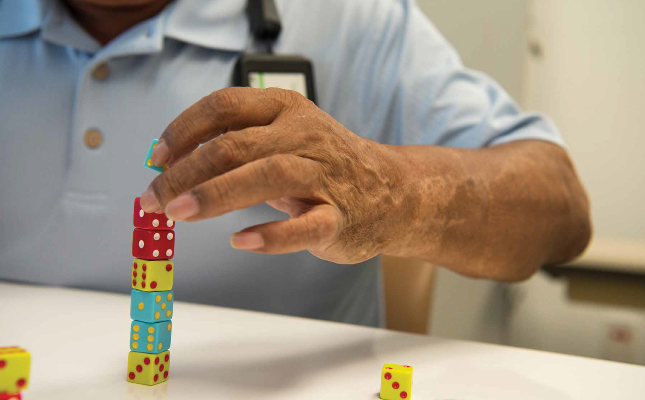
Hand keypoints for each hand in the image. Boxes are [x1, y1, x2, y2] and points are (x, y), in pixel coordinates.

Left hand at [139, 87, 408, 263]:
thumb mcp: (284, 138)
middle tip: (154, 198)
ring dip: (217, 195)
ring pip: (268, 176)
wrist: (393, 191)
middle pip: (235, 145)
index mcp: (285, 109)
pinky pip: (305, 226)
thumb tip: (171, 166)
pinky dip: (271, 235)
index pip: (224, 106)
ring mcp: (325, 176)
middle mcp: (305, 135)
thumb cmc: (325, 164)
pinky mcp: (340, 217)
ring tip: (179, 213)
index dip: (183, 130)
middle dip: (186, 172)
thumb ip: (236, 146)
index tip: (157, 158)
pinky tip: (241, 242)